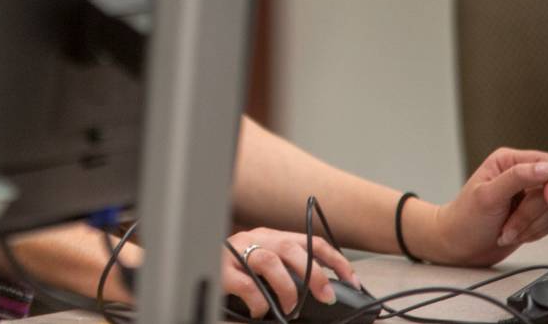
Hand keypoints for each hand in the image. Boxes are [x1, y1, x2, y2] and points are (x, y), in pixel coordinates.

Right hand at [223, 227, 360, 318]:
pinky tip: (260, 310)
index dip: (335, 260)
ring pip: (269, 261)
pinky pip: (245, 284)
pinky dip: (258, 301)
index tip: (353, 281)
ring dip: (286, 288)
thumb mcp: (263, 265)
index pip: (310, 241)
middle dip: (314, 274)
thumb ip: (286, 272)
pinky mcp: (221, 269)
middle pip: (290, 247)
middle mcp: (255, 238)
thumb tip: (320, 293)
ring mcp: (236, 251)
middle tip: (325, 297)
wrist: (193, 260)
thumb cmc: (234, 268)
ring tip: (290, 308)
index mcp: (271, 236)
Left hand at [432, 148, 547, 265]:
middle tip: (508, 224)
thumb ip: (518, 177)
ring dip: (530, 226)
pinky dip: (535, 233)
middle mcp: (520, 176)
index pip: (547, 162)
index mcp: (507, 162)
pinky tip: (514, 235)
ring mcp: (528, 197)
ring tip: (506, 231)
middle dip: (531, 213)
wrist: (459, 245)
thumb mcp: (489, 195)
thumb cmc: (467, 218)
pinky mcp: (534, 216)